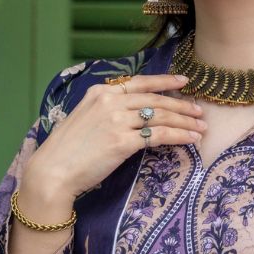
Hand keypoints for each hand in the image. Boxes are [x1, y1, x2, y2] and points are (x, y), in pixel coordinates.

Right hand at [24, 72, 204, 202]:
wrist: (52, 172)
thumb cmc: (66, 151)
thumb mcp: (84, 119)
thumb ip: (107, 110)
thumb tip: (134, 113)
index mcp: (99, 92)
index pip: (139, 82)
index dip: (165, 81)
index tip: (184, 81)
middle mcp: (109, 102)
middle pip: (155, 100)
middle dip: (181, 105)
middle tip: (200, 111)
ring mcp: (116, 121)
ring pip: (161, 117)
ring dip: (185, 121)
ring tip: (201, 127)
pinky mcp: (122, 142)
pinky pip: (159, 135)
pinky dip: (179, 136)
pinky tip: (190, 139)